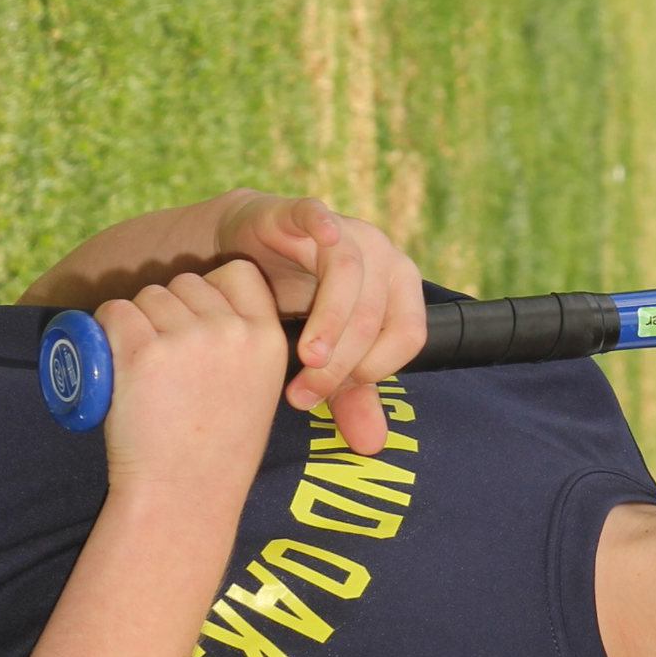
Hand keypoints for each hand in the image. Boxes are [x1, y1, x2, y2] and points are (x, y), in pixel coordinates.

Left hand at [96, 260, 290, 503]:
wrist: (183, 497)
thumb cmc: (215, 454)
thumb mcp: (256, 392)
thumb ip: (242, 347)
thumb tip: (202, 310)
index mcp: (268, 340)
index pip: (239, 274)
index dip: (210, 290)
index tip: (197, 322)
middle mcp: (232, 332)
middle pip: (186, 283)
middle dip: (169, 310)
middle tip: (164, 361)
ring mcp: (187, 339)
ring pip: (148, 295)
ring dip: (137, 321)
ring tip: (142, 371)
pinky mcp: (142, 352)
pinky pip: (114, 311)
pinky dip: (105, 329)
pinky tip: (113, 360)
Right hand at [214, 193, 426, 452]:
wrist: (247, 257)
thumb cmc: (295, 310)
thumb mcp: (325, 358)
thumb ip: (349, 397)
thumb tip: (371, 446)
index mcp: (398, 290)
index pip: (408, 335)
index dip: (372, 371)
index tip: (327, 396)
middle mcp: (382, 256)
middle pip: (375, 313)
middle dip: (341, 361)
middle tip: (302, 394)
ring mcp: (345, 228)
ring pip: (350, 273)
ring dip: (330, 319)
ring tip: (306, 357)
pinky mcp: (304, 210)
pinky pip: (318, 214)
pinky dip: (323, 225)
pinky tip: (320, 239)